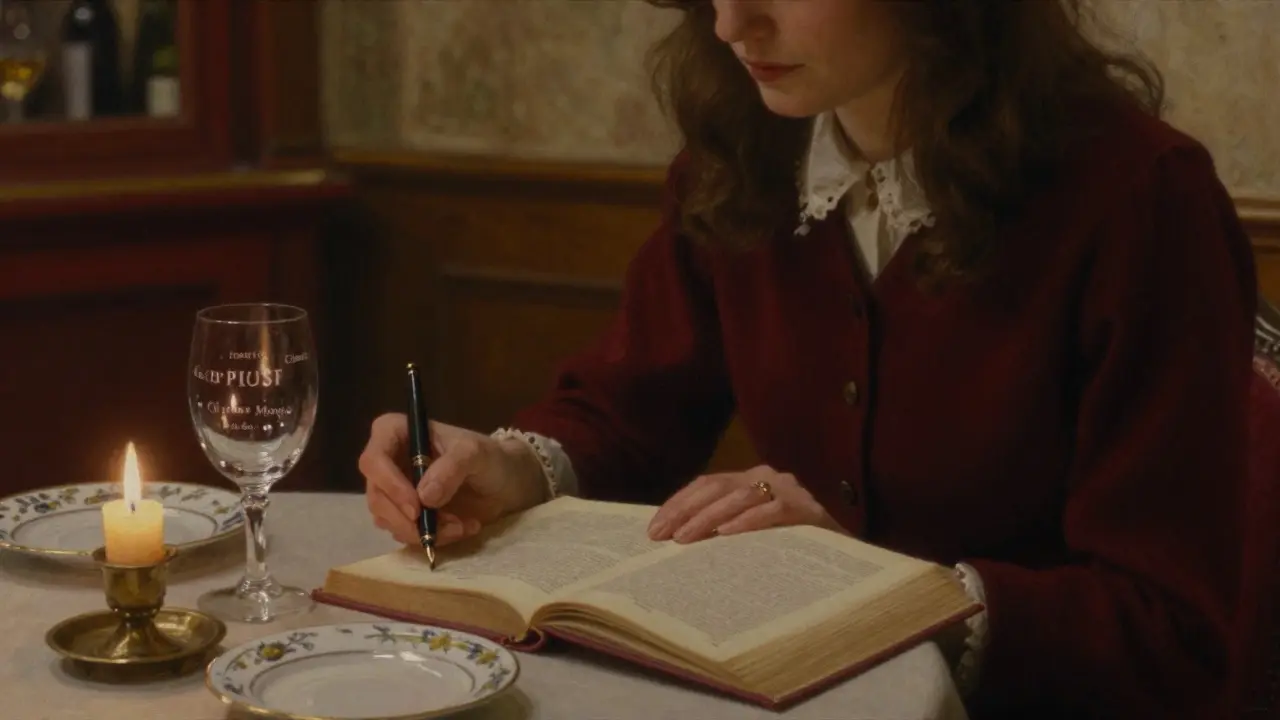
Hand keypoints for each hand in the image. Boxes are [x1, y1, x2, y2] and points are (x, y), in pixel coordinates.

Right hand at [359, 413, 547, 546]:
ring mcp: (394, 490)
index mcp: (397, 433)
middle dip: (409, 519)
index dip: (389, 485)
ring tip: (462, 526)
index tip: (417, 507)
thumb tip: (424, 497)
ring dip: (424, 531)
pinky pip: (404, 533)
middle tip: (447, 526)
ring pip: (388, 520)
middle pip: (377, 497)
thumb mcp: (476, 454)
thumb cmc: (489, 458)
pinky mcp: (405, 515)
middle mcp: (388, 462)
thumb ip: (451, 467)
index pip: (373, 460)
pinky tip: (461, 528)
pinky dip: (432, 538)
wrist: (506, 483)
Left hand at [646, 465, 844, 542]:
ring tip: (687, 538)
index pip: (705, 484)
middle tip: (663, 535)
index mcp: (749, 479)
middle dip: (686, 510)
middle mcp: (766, 477)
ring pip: (741, 496)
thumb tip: (675, 540)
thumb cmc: (792, 543)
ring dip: (710, 516)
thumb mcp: (752, 532)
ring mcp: (788, 489)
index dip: (677, 504)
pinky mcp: (807, 507)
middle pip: (718, 487)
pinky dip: (748, 522)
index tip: (653, 530)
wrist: (845, 553)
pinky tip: (728, 534)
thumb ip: (722, 527)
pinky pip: (773, 511)